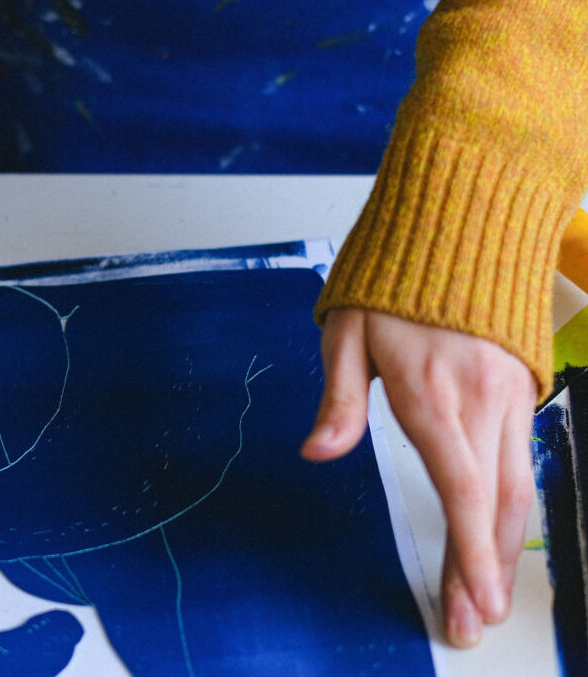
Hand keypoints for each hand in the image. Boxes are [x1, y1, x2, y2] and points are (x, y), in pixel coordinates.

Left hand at [302, 307, 536, 648]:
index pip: (460, 486)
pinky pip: (523, 457)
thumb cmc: (393, 277)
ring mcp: (510, 394)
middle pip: (495, 502)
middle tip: (472, 622)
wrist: (460, 217)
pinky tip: (500, 535)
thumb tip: (316, 453)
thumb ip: (339, 400)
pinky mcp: (523, 386)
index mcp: (432, 392)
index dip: (469, 550)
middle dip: (487, 570)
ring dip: (505, 547)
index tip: (473, 600)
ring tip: (488, 597)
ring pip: (518, 485)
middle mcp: (481, 400)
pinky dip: (513, 505)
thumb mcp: (347, 330)